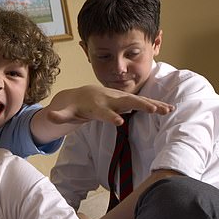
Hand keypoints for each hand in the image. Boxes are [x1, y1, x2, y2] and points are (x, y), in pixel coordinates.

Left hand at [46, 85, 174, 125]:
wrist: (81, 94)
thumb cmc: (73, 107)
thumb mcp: (64, 113)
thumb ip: (58, 116)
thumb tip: (49, 116)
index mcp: (95, 105)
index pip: (103, 112)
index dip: (110, 117)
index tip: (119, 123)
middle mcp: (109, 99)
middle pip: (125, 102)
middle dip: (139, 106)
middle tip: (153, 111)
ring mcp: (119, 98)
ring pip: (137, 100)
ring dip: (153, 104)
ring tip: (168, 110)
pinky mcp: (126, 100)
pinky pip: (142, 102)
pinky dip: (155, 104)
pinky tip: (169, 108)